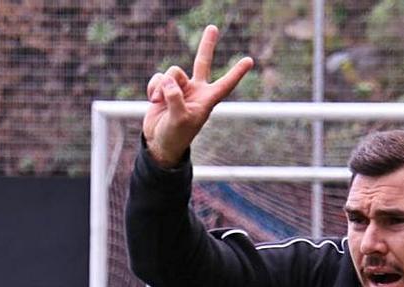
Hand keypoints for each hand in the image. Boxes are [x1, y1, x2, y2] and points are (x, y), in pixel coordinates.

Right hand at [143, 25, 253, 166]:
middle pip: (202, 62)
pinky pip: (158, 77)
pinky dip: (153, 87)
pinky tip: (153, 101)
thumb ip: (175, 98)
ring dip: (163, 86)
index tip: (250, 60)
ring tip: (161, 102)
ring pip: (172, 72)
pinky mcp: (164, 88)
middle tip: (213, 27)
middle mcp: (196, 90)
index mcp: (207, 100)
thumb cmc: (176, 135)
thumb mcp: (179, 119)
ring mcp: (180, 88)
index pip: (225, 83)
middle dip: (207, 45)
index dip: (236, 72)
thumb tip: (169, 80)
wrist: (159, 142)